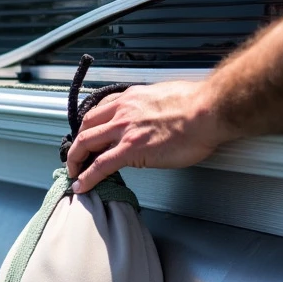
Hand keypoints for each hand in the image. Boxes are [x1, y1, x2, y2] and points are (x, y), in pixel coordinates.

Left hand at [66, 80, 237, 192]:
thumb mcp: (165, 96)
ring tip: (74, 173)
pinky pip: (100, 165)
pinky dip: (87, 177)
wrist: (208, 110)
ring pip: (86, 144)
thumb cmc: (198, 103)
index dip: (90, 126)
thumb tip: (155, 116)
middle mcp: (122, 111)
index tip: (88, 136)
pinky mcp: (131, 149)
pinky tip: (81, 186)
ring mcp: (124, 130)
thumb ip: (152, 106)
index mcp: (131, 98)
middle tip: (75, 156)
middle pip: (86, 127)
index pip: (100, 111)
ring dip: (75, 159)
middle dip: (77, 144)